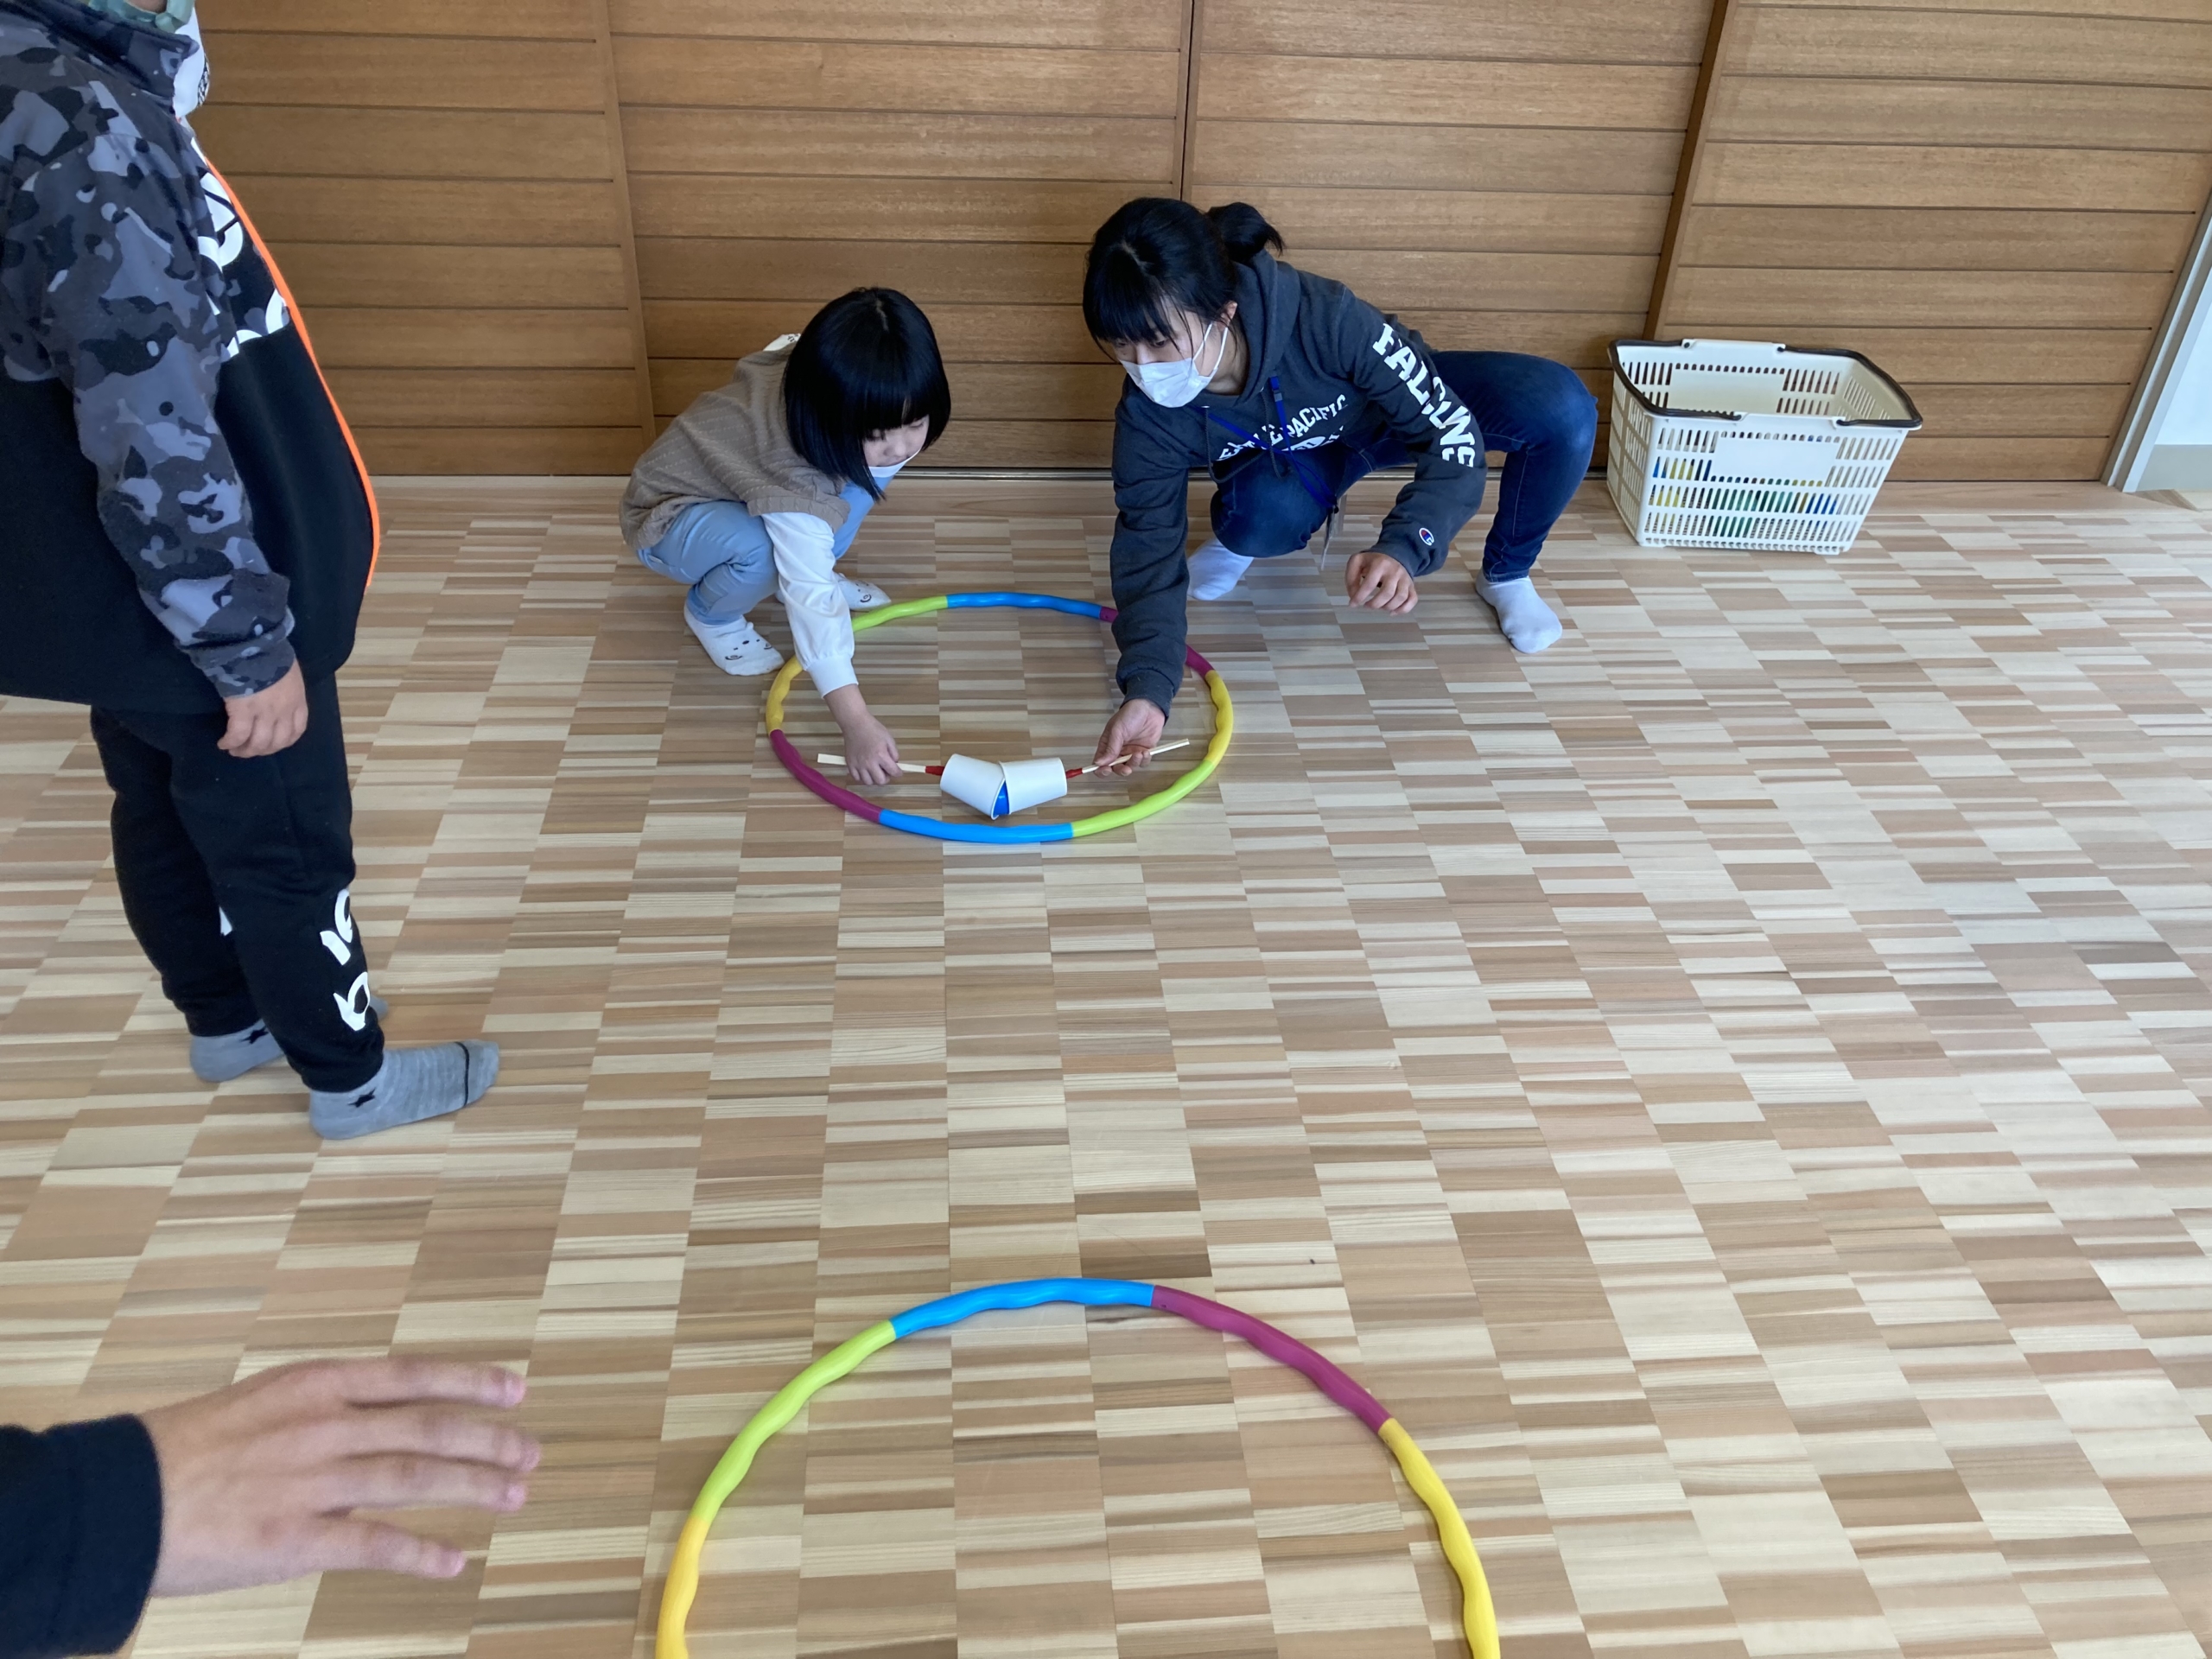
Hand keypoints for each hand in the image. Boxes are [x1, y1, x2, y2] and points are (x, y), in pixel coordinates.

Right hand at [141, 1358, 538, 1596]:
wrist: (118, 1500)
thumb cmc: (185, 1451)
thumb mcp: (262, 1404)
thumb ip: (324, 1411)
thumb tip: (381, 1420)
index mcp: (313, 1384)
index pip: (412, 1375)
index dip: (470, 1381)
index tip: (516, 1389)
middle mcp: (321, 1425)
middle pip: (427, 1426)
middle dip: (488, 1439)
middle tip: (532, 1453)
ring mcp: (310, 1480)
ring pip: (414, 1475)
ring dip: (473, 1486)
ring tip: (515, 1495)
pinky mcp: (293, 1538)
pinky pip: (373, 1545)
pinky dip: (421, 1553)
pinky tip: (454, 1562)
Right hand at [219, 660, 307, 757]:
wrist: (254, 642)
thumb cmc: (269, 651)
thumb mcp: (287, 670)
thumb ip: (284, 686)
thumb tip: (273, 692)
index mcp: (297, 699)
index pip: (296, 730)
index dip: (283, 741)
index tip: (272, 744)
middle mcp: (284, 710)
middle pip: (277, 742)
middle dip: (262, 750)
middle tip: (248, 750)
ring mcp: (265, 712)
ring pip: (258, 742)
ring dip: (245, 750)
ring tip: (235, 750)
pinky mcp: (243, 710)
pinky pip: (238, 735)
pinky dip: (230, 742)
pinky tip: (223, 743)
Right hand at [827, 689, 901, 785]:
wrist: (855, 723)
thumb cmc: (873, 729)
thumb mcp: (889, 738)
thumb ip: (894, 753)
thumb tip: (895, 763)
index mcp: (881, 755)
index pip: (893, 772)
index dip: (898, 773)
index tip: (898, 772)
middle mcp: (869, 763)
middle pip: (880, 781)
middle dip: (886, 778)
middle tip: (886, 771)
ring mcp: (858, 764)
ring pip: (868, 782)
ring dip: (874, 779)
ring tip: (875, 771)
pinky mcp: (850, 764)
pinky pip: (856, 778)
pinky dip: (862, 777)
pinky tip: (865, 770)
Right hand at [1092, 698, 1166, 775]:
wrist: (1150, 708)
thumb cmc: (1130, 714)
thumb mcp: (1117, 730)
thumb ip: (1110, 748)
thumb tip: (1099, 763)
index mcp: (1107, 745)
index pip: (1100, 762)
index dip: (1101, 769)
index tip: (1106, 769)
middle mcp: (1118, 751)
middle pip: (1115, 769)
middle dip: (1121, 770)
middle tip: (1126, 768)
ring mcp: (1131, 752)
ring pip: (1130, 767)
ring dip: (1134, 763)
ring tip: (1139, 753)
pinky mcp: (1143, 752)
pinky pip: (1143, 763)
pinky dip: (1144, 760)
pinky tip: (1146, 752)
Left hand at [1344, 551, 1418, 613]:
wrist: (1394, 554)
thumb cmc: (1372, 561)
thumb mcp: (1357, 562)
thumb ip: (1351, 578)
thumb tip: (1354, 595)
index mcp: (1380, 564)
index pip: (1369, 585)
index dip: (1359, 597)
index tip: (1352, 604)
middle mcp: (1395, 571)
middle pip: (1387, 593)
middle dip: (1374, 604)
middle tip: (1366, 605)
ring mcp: (1405, 579)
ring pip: (1400, 598)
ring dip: (1387, 607)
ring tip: (1378, 606)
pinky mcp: (1411, 585)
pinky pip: (1412, 599)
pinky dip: (1403, 609)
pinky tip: (1392, 612)